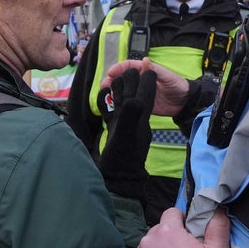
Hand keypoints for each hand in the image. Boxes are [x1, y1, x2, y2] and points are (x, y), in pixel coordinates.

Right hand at [99, 68, 155, 200]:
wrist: (120, 182)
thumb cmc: (122, 159)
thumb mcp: (128, 134)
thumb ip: (131, 112)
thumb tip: (134, 93)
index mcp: (140, 114)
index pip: (145, 86)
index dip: (138, 73)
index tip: (128, 65)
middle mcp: (135, 117)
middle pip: (134, 90)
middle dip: (124, 79)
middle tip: (112, 74)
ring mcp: (127, 124)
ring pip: (123, 99)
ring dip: (116, 90)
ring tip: (106, 84)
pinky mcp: (119, 131)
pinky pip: (115, 112)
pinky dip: (110, 104)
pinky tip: (103, 102)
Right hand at [104, 58, 189, 117]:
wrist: (184, 103)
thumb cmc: (178, 85)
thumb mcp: (168, 76)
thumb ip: (155, 70)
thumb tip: (144, 60)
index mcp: (146, 71)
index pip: (129, 67)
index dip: (119, 68)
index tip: (111, 73)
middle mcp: (140, 81)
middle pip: (123, 78)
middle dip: (112, 80)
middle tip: (103, 85)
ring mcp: (139, 92)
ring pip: (123, 90)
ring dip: (113, 91)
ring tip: (104, 94)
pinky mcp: (140, 103)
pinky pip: (128, 102)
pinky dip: (119, 102)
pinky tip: (113, 104)